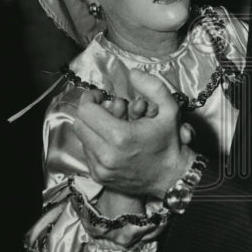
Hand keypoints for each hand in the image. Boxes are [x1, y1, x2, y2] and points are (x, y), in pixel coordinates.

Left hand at [73, 70, 194, 199]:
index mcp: (121, 136)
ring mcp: (101, 168)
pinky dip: (94, 144)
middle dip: (89, 112)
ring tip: (108, 125)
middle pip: (79, 124)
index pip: (86, 111)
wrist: (172, 178)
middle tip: (103, 108)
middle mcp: (106, 154)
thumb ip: (153, 87)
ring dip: (91, 128)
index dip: (90, 98)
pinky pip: (87, 153)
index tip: (99, 96)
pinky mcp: (99, 177)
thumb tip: (132, 73)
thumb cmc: (170, 143)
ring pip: (81, 139)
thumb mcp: (170, 110)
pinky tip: (109, 141)